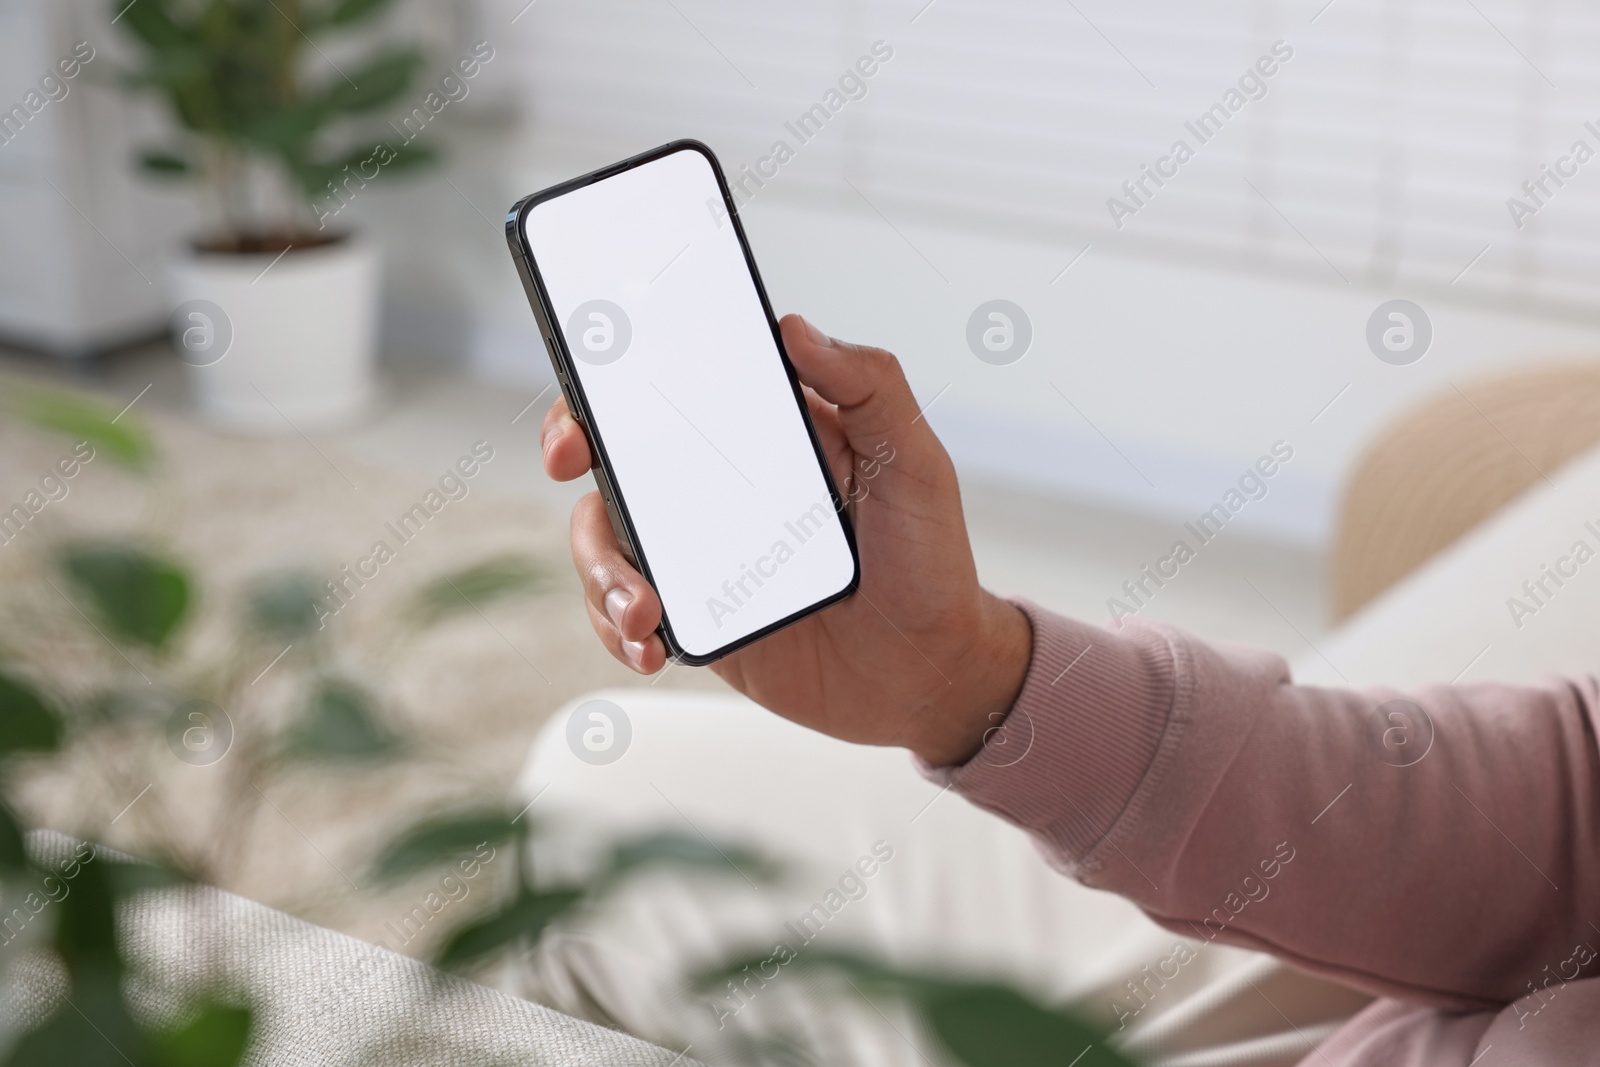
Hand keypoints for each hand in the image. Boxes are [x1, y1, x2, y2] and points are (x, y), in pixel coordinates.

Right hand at [541, 314, 1031, 765]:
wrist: (931, 674)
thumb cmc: (930, 559)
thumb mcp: (914, 461)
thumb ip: (871, 387)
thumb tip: (795, 328)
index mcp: (764, 435)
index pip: (676, 384)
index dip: (617, 373)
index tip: (593, 382)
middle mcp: (720, 487)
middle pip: (616, 452)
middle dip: (571, 449)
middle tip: (569, 464)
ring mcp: (701, 555)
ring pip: (608, 539)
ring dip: (601, 568)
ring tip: (641, 610)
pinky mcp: (698, 619)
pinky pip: (626, 614)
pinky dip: (617, 629)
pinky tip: (649, 648)